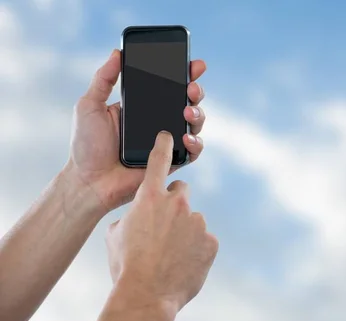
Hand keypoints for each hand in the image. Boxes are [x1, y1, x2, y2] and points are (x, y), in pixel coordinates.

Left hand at [66, 49, 206, 211]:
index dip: (184, 74)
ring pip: (194, 124)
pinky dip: (196, 143)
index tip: (193, 65)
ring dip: (198, 114)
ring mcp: (167, 141)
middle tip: (192, 88)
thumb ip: (103, 79)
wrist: (90, 181)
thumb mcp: (89, 105)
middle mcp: (158, 121)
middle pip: (187, 102)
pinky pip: (192, 151)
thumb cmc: (86, 145)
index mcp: (142, 105)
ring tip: (188, 112)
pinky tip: (187, 137)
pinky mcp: (171, 161)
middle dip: (195, 91)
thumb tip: (117, 52)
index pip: (167, 85)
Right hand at [104, 131, 217, 316]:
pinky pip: (204, 240)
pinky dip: (196, 249)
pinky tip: (183, 264)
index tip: (168, 135)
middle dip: (174, 204)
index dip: (163, 146)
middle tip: (164, 227)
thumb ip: (129, 217)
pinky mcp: (212, 241)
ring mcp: (198, 222)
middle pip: (181, 192)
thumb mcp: (114, 236)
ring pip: (193, 220)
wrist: (146, 295)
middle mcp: (178, 204)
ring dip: (185, 231)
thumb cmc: (125, 265)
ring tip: (170, 255)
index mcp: (150, 198)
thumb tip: (136, 218)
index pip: (159, 161)